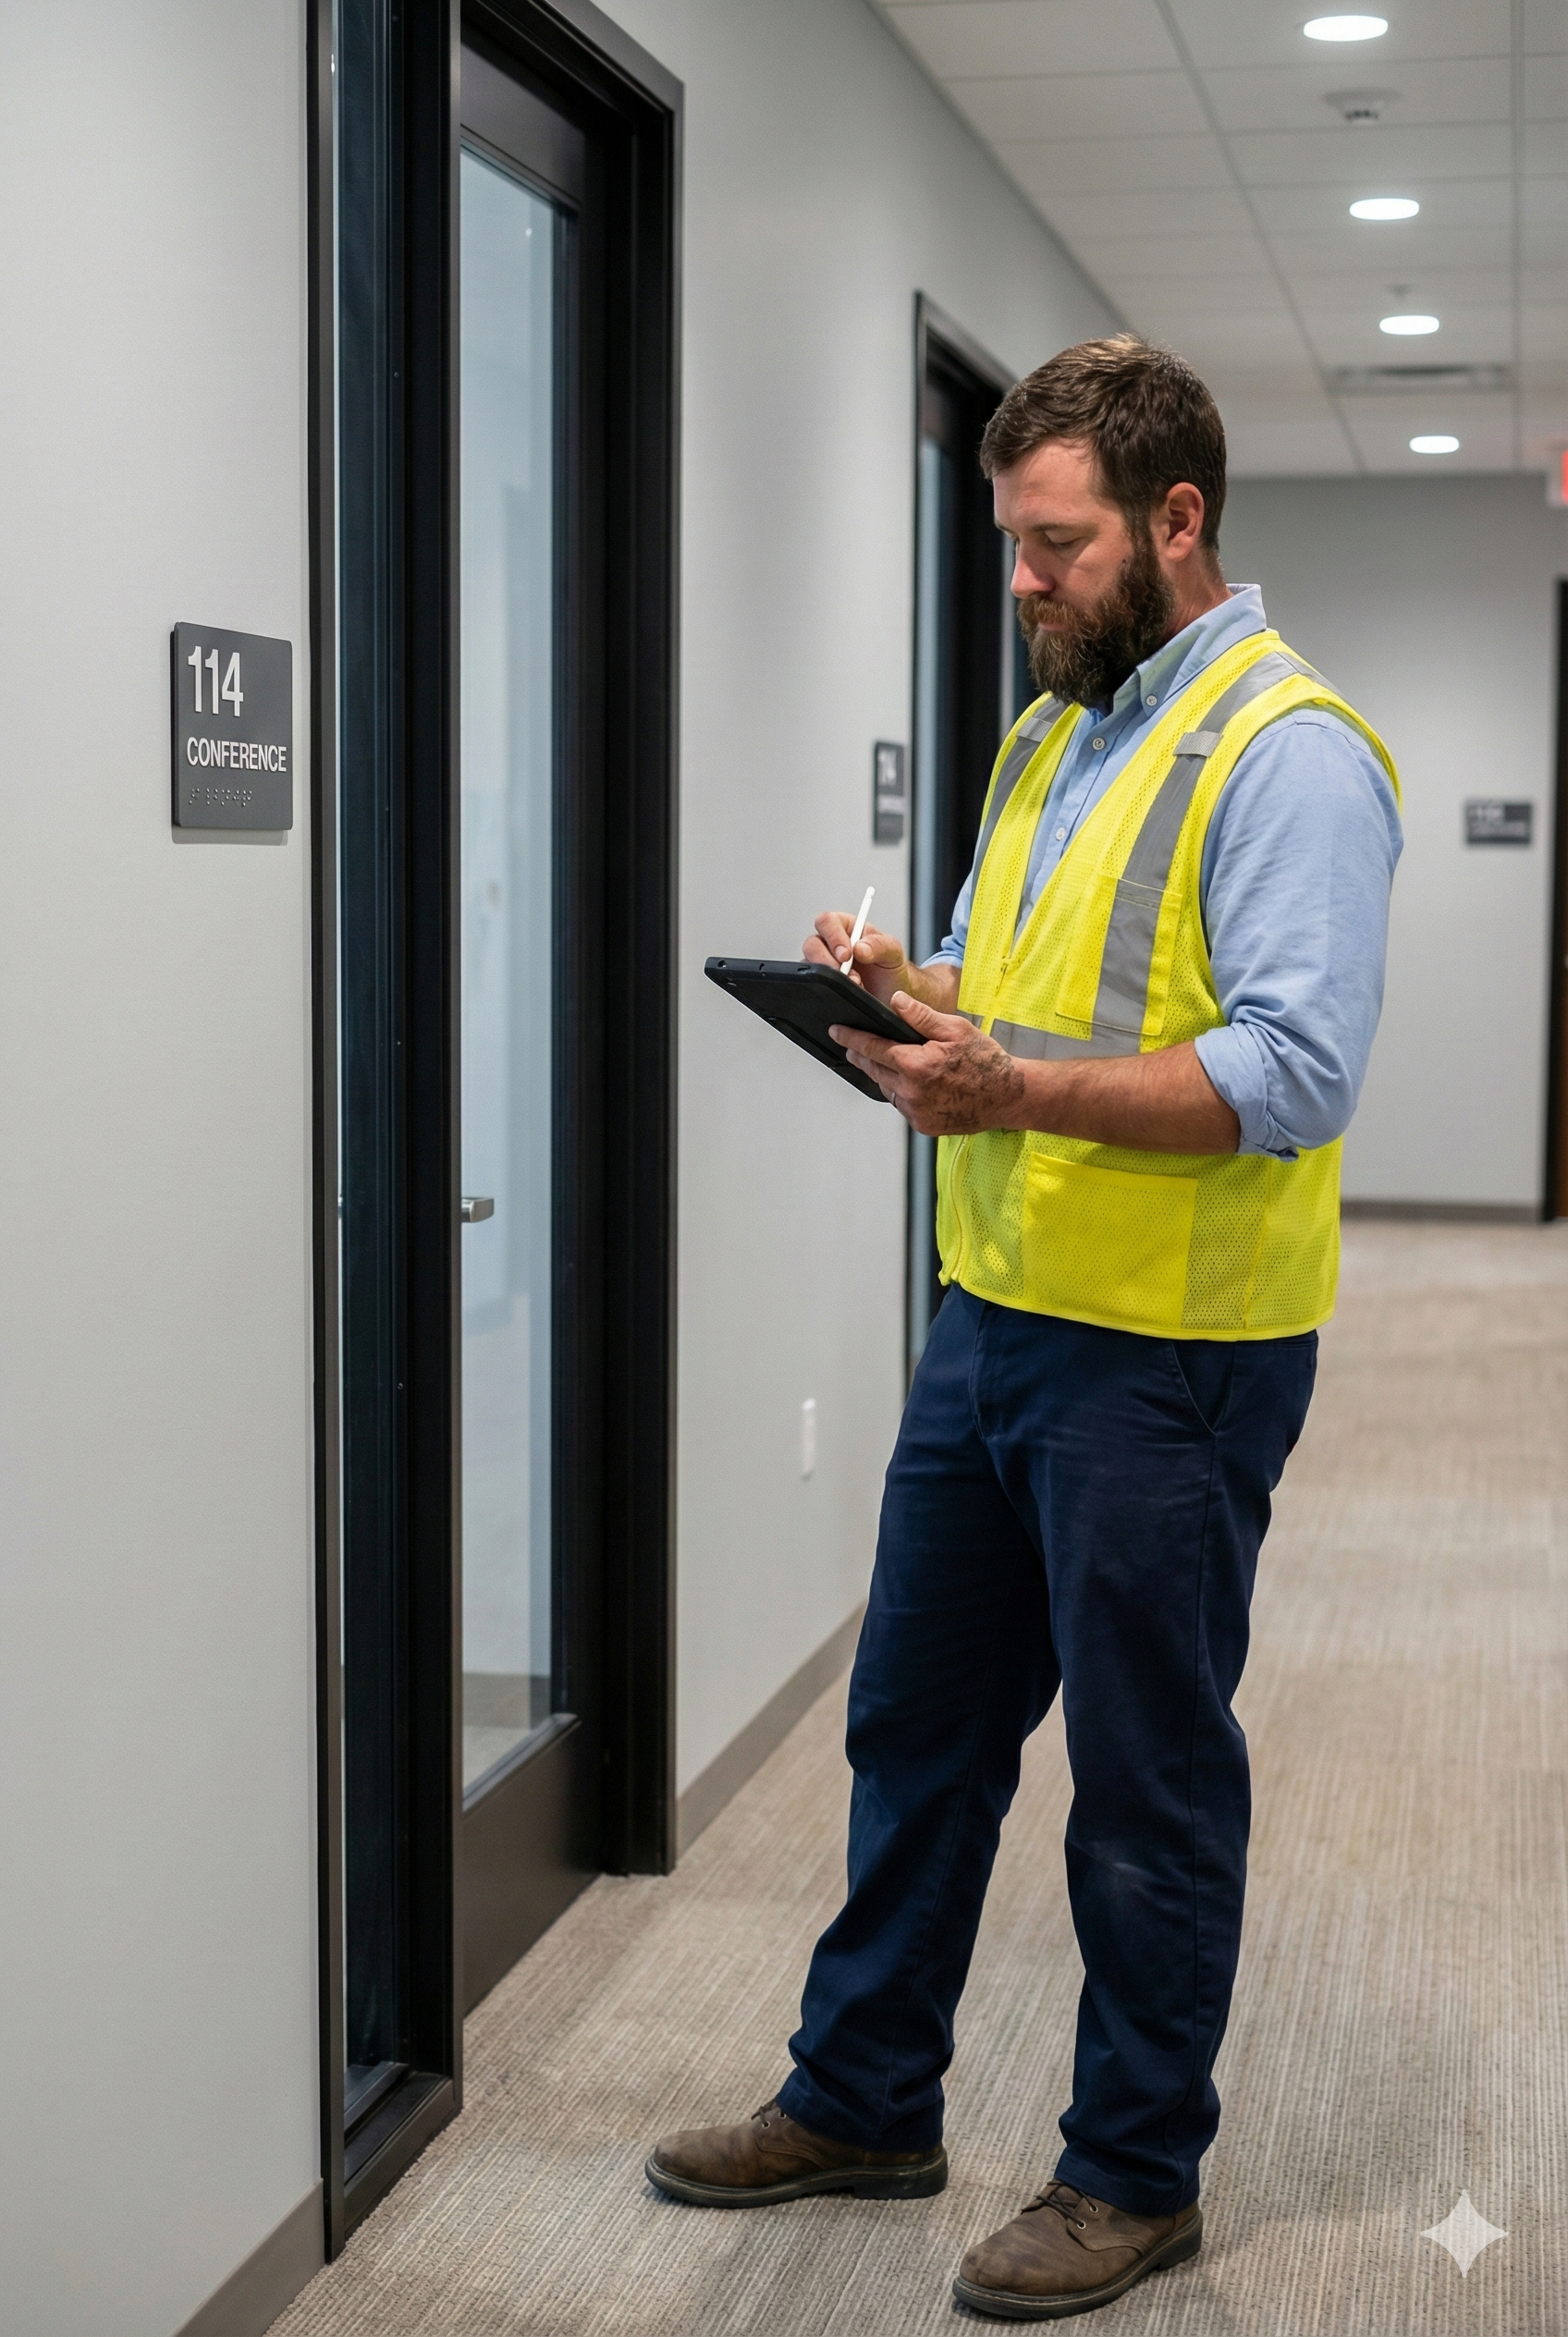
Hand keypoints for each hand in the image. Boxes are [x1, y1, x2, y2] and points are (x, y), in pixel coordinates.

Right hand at [804, 910, 910, 1003]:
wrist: (890, 996)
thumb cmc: (890, 969)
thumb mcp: (893, 953)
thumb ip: (880, 945)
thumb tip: (859, 947)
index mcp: (847, 927)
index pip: (828, 921)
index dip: (833, 936)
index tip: (846, 954)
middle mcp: (831, 943)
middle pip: (812, 943)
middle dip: (828, 960)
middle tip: (846, 973)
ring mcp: (825, 963)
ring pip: (810, 964)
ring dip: (830, 976)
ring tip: (854, 983)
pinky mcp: (822, 982)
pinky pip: (814, 982)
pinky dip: (828, 988)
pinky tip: (846, 991)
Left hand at [829, 992, 1024, 1134]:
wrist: (1008, 1097)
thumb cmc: (986, 1060)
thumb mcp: (955, 1029)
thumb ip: (921, 1016)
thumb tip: (895, 1000)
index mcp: (916, 1065)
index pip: (873, 1048)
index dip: (852, 1038)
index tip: (836, 1031)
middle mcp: (911, 1092)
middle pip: (874, 1070)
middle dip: (861, 1056)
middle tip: (852, 1046)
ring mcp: (916, 1112)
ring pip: (887, 1089)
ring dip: (883, 1075)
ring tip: (887, 1062)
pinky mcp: (923, 1125)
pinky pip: (902, 1105)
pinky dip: (902, 1092)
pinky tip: (912, 1083)